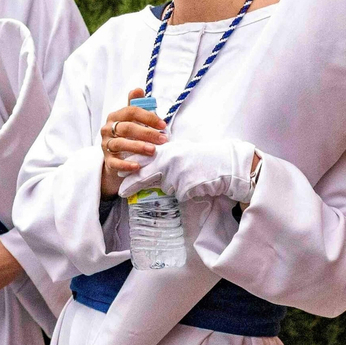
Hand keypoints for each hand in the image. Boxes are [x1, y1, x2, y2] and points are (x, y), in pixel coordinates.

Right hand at [99, 87, 166, 196]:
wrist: (115, 159)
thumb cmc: (127, 136)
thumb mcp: (131, 120)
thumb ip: (135, 105)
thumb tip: (138, 89)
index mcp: (115, 116)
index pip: (131, 112)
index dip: (148, 117)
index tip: (163, 125)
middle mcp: (108, 129)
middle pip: (127, 128)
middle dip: (147, 133)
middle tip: (163, 139)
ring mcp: (106, 145)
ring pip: (120, 144)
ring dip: (137, 146)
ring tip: (153, 151)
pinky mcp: (107, 161)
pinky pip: (115, 162)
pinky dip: (126, 165)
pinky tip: (138, 166)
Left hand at [117, 138, 261, 203]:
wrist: (226, 164)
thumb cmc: (204, 158)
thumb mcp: (182, 152)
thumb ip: (166, 158)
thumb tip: (149, 166)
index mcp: (168, 151)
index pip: (144, 161)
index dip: (131, 170)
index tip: (119, 177)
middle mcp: (169, 161)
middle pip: (146, 176)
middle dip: (133, 184)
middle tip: (122, 193)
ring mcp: (177, 174)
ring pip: (167, 187)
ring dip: (175, 186)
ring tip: (189, 177)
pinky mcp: (185, 186)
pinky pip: (180, 194)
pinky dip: (186, 191)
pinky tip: (196, 183)